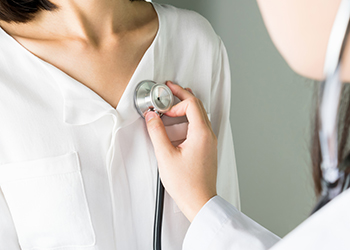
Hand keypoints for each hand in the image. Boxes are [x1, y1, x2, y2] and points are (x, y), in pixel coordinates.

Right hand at [145, 81, 217, 221]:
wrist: (199, 201)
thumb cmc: (187, 184)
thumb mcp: (165, 156)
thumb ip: (156, 132)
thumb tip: (151, 116)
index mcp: (201, 133)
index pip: (191, 104)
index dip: (177, 97)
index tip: (165, 98)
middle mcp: (208, 135)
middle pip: (197, 106)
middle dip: (182, 97)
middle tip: (169, 91)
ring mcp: (209, 142)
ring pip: (199, 116)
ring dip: (184, 109)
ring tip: (171, 107)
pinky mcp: (206, 149)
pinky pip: (198, 128)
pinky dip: (187, 121)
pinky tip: (175, 128)